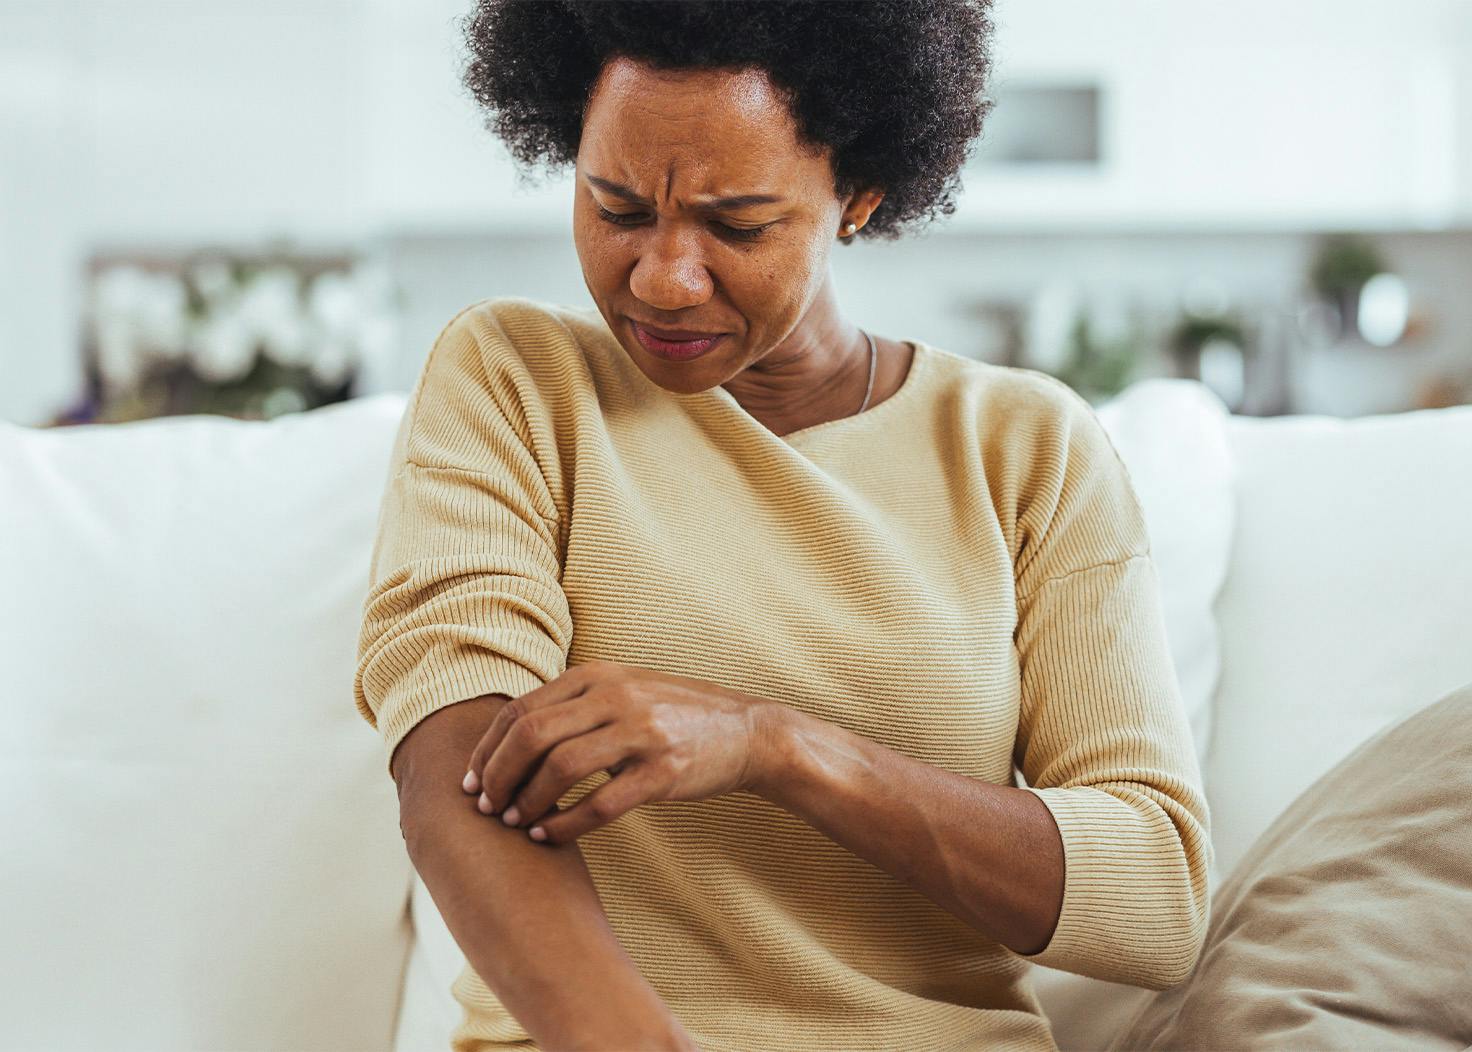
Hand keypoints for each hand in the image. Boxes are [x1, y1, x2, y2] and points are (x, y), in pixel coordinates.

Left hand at [462, 660, 774, 844]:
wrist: (748, 731)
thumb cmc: (678, 715)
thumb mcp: (626, 689)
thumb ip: (576, 702)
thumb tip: (512, 734)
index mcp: (598, 675)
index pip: (521, 710)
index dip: (487, 749)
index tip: (472, 780)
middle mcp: (615, 696)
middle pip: (531, 736)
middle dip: (497, 776)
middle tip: (486, 807)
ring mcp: (640, 732)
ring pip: (559, 768)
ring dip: (526, 802)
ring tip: (515, 823)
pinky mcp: (662, 771)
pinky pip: (599, 804)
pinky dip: (564, 824)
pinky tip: (549, 835)